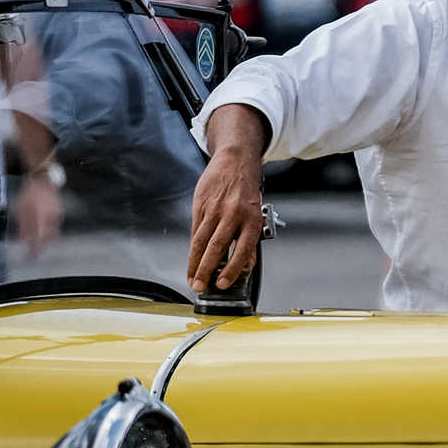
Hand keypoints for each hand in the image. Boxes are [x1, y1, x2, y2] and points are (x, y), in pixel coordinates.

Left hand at [16, 173, 61, 257]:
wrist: (42, 179)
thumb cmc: (30, 193)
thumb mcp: (21, 209)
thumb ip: (23, 226)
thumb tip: (22, 240)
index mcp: (41, 218)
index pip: (39, 239)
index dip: (35, 250)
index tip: (30, 257)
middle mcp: (52, 218)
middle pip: (48, 238)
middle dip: (41, 246)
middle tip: (33, 252)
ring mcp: (58, 215)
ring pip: (53, 233)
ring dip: (46, 239)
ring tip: (37, 241)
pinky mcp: (60, 212)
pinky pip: (56, 226)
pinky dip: (49, 231)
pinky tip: (43, 230)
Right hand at [188, 145, 263, 291]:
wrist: (235, 161)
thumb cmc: (246, 191)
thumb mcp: (256, 214)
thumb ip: (249, 240)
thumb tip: (245, 266)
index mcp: (251, 219)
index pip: (242, 250)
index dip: (232, 269)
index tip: (223, 283)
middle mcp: (233, 214)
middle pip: (217, 247)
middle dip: (206, 270)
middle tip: (201, 286)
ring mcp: (215, 209)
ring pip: (202, 241)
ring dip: (195, 262)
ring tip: (192, 278)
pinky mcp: (201, 204)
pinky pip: (196, 230)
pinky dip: (193, 247)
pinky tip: (191, 259)